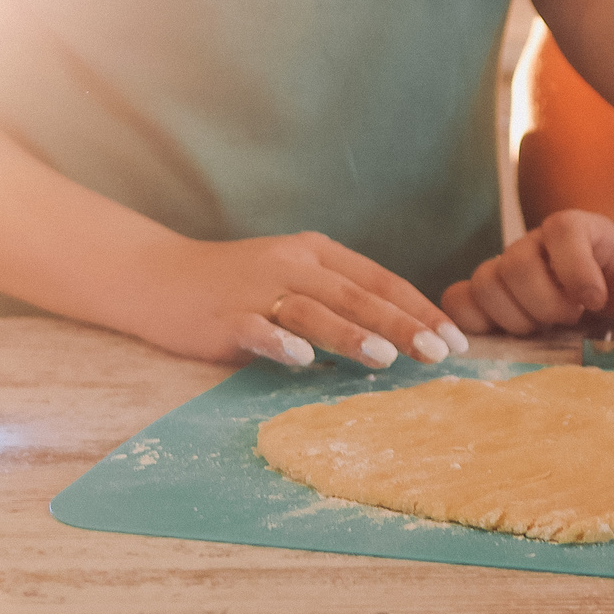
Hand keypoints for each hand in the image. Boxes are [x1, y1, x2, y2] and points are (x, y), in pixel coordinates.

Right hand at [134, 229, 467, 369]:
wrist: (158, 276)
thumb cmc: (238, 284)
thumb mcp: (295, 279)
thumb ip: (340, 301)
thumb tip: (398, 337)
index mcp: (318, 253)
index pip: (381, 280)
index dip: (420, 308)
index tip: (455, 339)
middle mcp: (293, 265)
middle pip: (357, 296)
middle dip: (403, 325)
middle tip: (440, 352)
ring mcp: (257, 290)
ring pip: (314, 311)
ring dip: (352, 334)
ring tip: (387, 359)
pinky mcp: (225, 318)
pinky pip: (257, 330)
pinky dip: (281, 342)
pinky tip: (303, 359)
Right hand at [442, 208, 613, 334]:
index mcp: (579, 229)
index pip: (561, 231)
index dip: (573, 268)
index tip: (594, 303)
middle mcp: (535, 243)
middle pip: (516, 263)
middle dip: (544, 302)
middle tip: (571, 321)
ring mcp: (506, 268)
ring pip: (484, 282)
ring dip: (513, 317)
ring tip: (544, 331)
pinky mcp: (486, 297)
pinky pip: (458, 300)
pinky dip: (472, 323)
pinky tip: (506, 340)